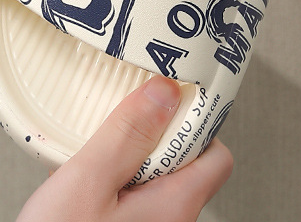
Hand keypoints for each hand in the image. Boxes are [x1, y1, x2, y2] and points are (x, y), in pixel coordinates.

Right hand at [17, 76, 231, 221]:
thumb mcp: (87, 181)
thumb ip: (127, 135)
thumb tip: (165, 92)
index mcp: (176, 207)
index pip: (217, 155)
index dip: (193, 122)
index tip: (162, 98)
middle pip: (183, 164)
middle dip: (149, 140)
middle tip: (113, 129)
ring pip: (154, 182)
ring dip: (126, 162)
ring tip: (92, 157)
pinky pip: (133, 202)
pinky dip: (113, 185)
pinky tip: (83, 185)